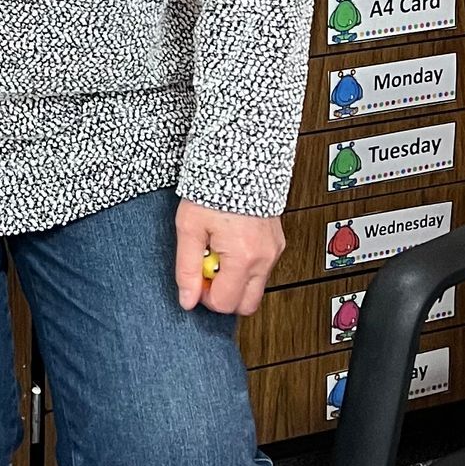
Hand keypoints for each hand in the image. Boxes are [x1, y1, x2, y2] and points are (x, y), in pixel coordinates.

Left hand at [175, 199, 282, 317]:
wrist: (239, 160)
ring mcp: (274, 251)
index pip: (224, 303)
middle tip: (207, 270)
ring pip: (255, 288)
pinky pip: (261, 269)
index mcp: (243, 257)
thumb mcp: (189, 228)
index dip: (204, 297)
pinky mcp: (277, 243)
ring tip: (218, 251)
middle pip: (246, 305)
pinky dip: (244, 266)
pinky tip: (230, 244)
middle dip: (224, 295)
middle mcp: (264, 258)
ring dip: (234, 279)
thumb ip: (187, 269)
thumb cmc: (213, 188)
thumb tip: (187, 300)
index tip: (196, 278)